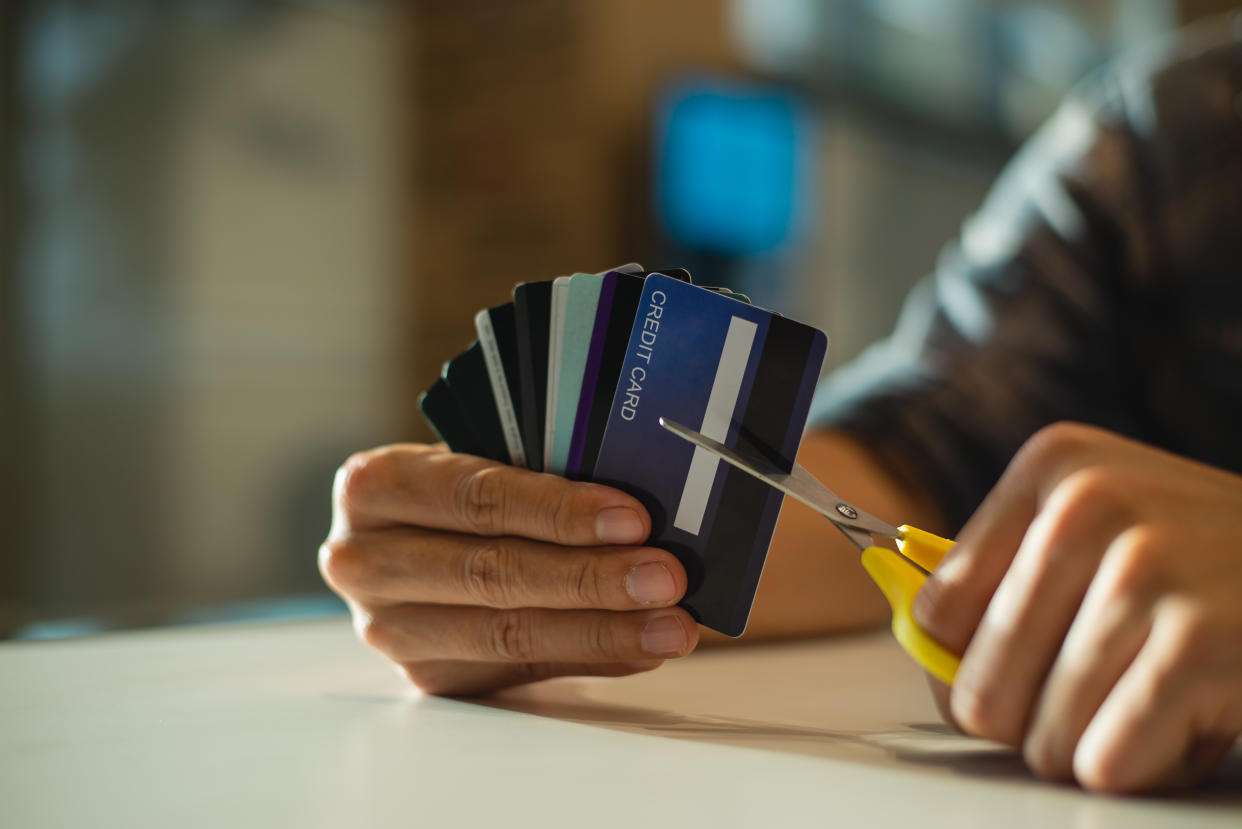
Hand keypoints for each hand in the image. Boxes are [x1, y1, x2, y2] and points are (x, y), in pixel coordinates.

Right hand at [320, 444, 697, 695]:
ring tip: (669, 624)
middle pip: (491, 573)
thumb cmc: (461, 485)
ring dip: (602, 629)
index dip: (557, 510)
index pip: (475, 497)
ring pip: (506, 633)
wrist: (414, 533)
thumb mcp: (480, 454)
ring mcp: (389, 627)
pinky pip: (520, 667)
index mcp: (375, 485)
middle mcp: (365, 561)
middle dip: (590, 577)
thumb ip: (539, 471)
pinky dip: (591, 656)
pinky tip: (639, 646)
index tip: (632, 519)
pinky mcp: (427, 674)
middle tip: (664, 577)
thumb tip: (640, 512)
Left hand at [914, 422, 1241, 791]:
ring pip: (1043, 735)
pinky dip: (1142, 768)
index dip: (969, 664)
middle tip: (1092, 700)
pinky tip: (1186, 723)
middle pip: (980, 686)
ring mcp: (1145, 569)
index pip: (937, 611)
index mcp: (1053, 467)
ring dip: (1092, 748)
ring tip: (1150, 701)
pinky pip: (1106, 761)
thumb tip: (927, 660)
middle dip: (1029, 723)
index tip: (1016, 667)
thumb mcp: (1101, 532)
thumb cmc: (1203, 566)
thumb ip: (1004, 585)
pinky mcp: (1200, 642)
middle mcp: (1089, 503)